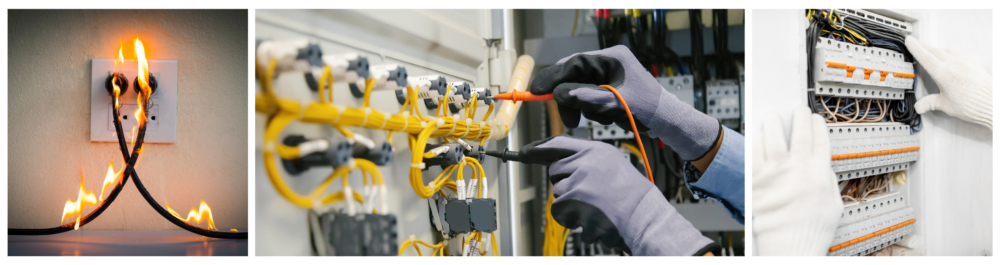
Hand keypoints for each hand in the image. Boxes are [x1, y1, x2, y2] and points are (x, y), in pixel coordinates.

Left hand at [520, 136, 713, 255]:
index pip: (559, 144)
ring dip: (570, 204)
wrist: (644, 216)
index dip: (539, 149)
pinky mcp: (575, 204)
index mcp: (595, 150)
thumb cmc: (630, 193)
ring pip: (556, 194)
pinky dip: (570, 218)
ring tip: (594, 205)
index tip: (524, 152)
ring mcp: (580, 183)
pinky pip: (558, 212)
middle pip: (554, 172)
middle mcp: (586, 163)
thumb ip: (586, 158)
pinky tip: (589, 216)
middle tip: (588, 193)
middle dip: (565, 184)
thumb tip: (557, 162)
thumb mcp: (611, 163)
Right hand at [530, 45, 720, 160]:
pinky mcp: (608, 88)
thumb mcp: (614, 103)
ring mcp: (608, 75)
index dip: (553, 77)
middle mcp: (608, 62)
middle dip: (570, 99)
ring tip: (604, 119)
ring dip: (585, 108)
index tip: (536, 91)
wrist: (667, 120)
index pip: (574, 63)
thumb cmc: (647, 108)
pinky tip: (608, 117)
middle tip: (570, 121)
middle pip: (574, 76)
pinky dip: (593, 110)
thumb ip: (585, 96)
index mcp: (612, 57)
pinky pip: (589, 97)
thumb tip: (559, 94)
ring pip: (579, 88)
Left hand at [752, 106, 841, 255]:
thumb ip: (828, 182)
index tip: (815, 118)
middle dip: (798, 116)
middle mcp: (797, 169)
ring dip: (772, 122)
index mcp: (819, 174)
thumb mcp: (834, 205)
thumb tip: (823, 166)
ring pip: (771, 136)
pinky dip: (755, 140)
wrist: (788, 248)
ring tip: (771, 117)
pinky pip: (753, 153)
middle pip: (798, 132)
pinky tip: (756, 134)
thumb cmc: (810, 232)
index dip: (818, 125)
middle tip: (796, 110)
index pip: (820, 139)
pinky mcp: (755, 180)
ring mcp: (774, 173)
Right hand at [906, 36, 991, 130]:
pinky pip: (958, 54)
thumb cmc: (972, 104)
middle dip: (923, 46)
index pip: (925, 56)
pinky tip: (949, 59)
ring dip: (936, 50)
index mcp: (943, 73)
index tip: (909, 40)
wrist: (993, 104)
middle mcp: (954, 64)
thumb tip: (920, 106)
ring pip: (946, 51)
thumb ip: (930, 103)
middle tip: (916, 43)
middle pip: (934, 50)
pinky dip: (949, 54)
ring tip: (931, 52)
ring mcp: (965, 62)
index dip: (915, 47)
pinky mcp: (973, 64)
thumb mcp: (945, 105)